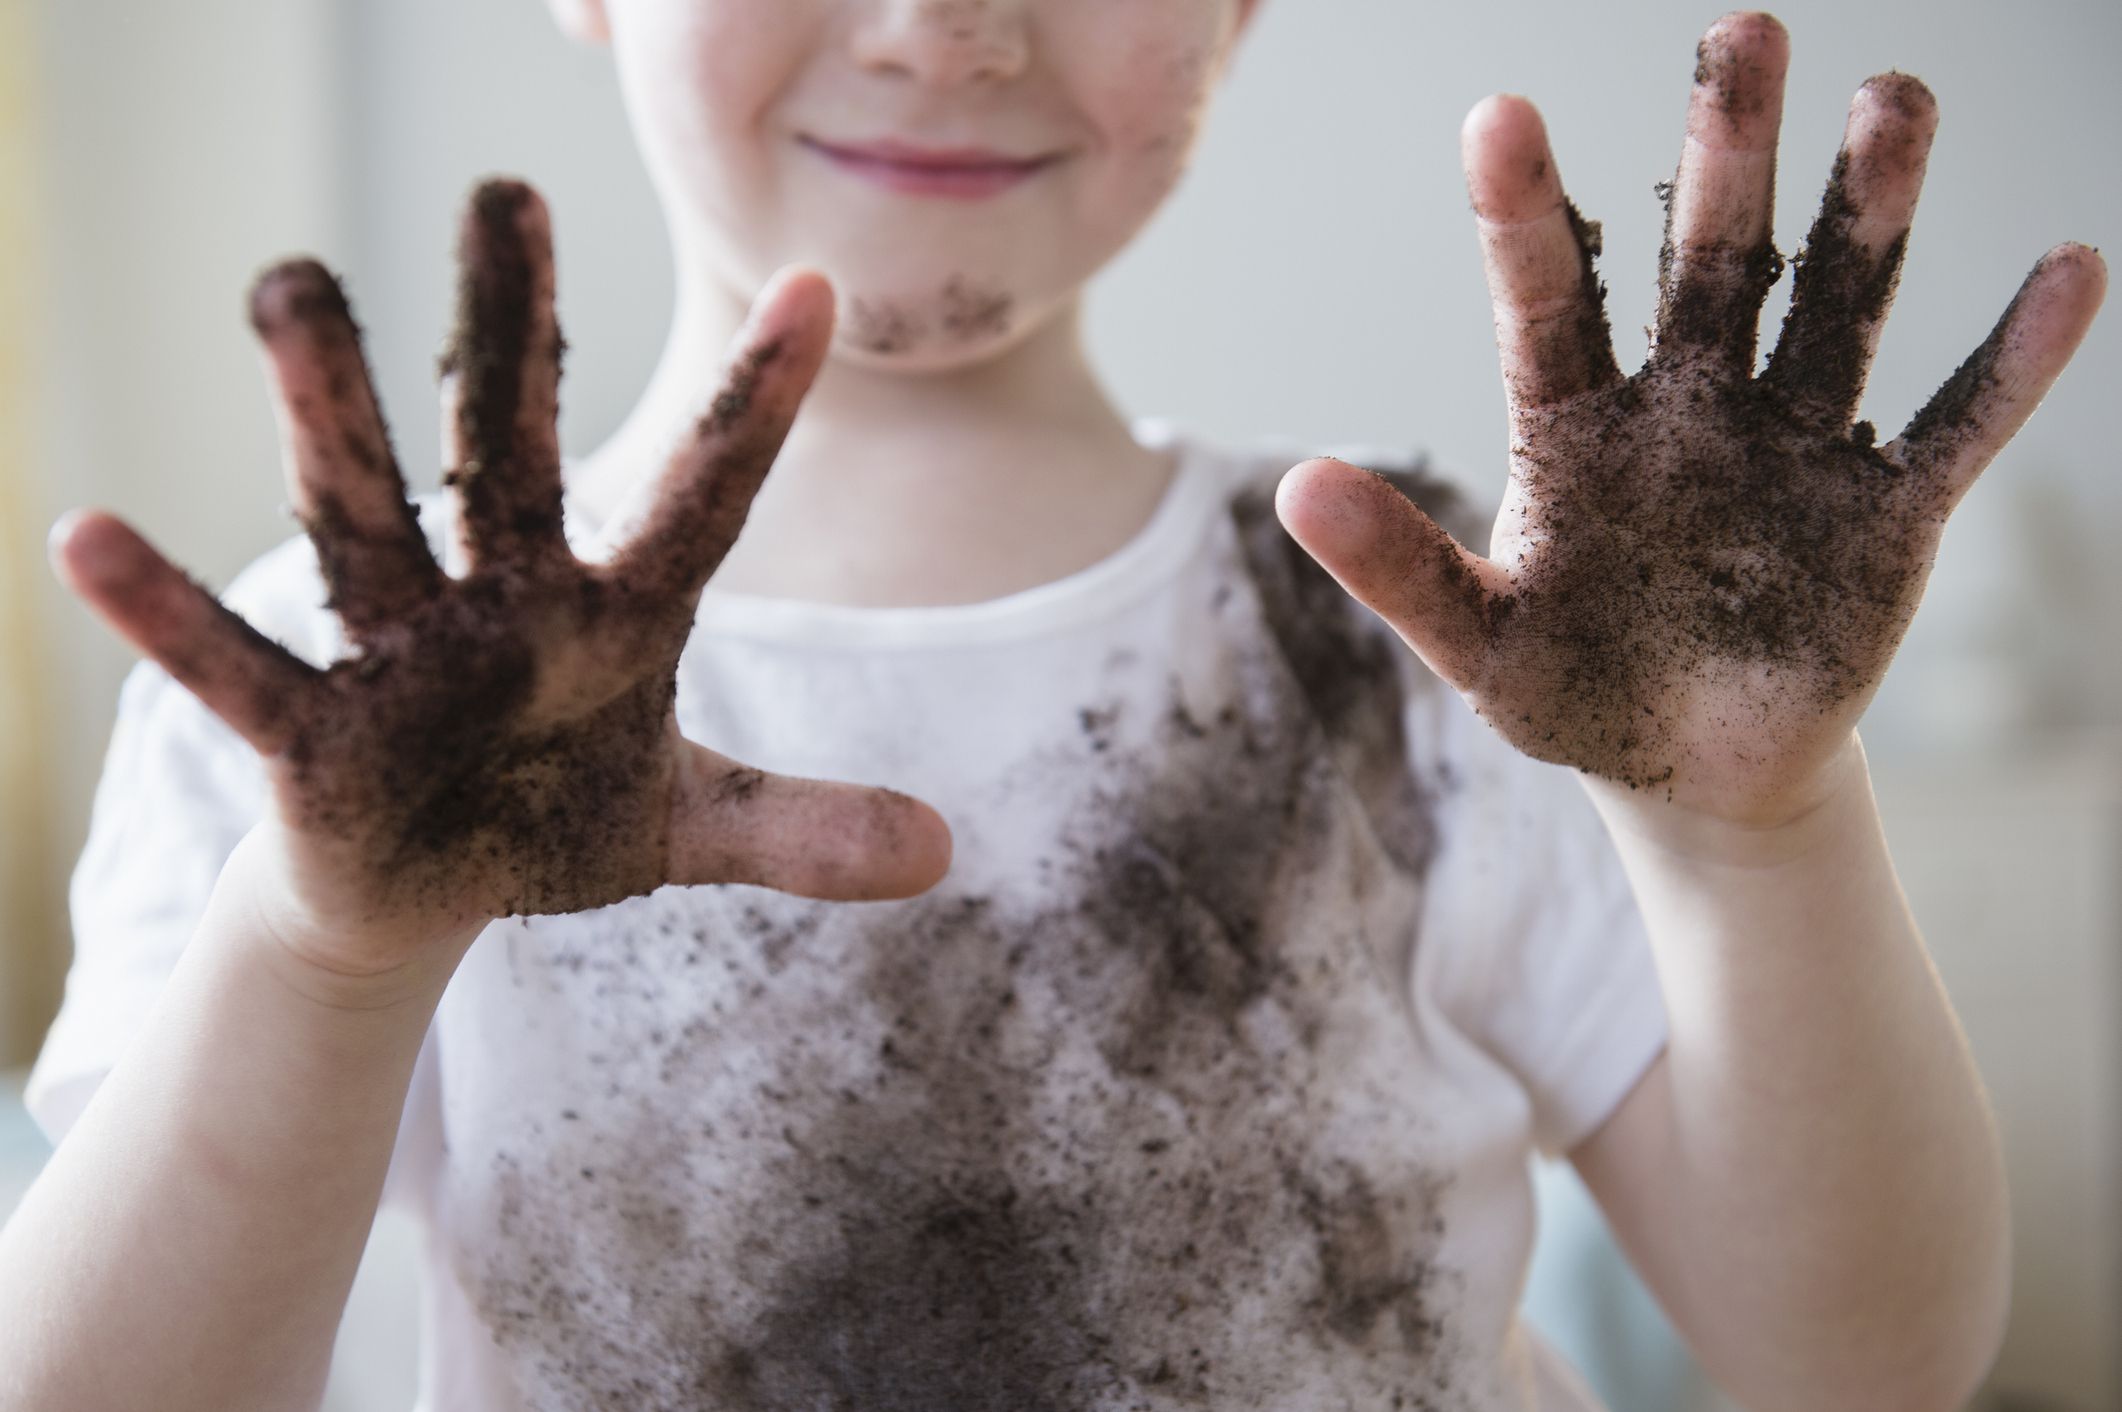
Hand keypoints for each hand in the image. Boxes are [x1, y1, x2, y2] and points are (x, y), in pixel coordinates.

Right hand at [49, 179, 951, 983]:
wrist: (438, 887)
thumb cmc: (559, 820)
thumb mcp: (691, 827)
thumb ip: (801, 827)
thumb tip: (943, 849)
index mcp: (620, 613)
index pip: (703, 495)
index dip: (758, 405)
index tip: (814, 288)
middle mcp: (507, 602)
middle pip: (511, 453)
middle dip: (512, 336)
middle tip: (507, 192)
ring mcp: (405, 655)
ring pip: (365, 518)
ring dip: (330, 415)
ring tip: (289, 284)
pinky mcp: (316, 738)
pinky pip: (240, 671)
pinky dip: (170, 616)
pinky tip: (88, 541)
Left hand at [1277, 11, 2105, 828]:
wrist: (1690, 775)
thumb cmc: (1573, 694)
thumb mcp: (1480, 643)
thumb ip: (1400, 569)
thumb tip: (1295, 488)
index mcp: (1577, 430)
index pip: (1548, 300)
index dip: (1525, 213)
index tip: (1500, 113)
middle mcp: (1689, 408)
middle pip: (1710, 263)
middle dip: (1728, 157)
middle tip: (1743, 33)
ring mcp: (1791, 449)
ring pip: (1834, 308)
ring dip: (1870, 212)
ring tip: (1895, 99)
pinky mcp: (1884, 513)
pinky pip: (1950, 427)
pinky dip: (2010, 363)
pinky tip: (2068, 272)